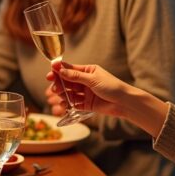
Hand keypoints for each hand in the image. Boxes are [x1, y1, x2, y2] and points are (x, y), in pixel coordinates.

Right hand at [47, 61, 170, 137]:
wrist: (124, 103)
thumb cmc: (112, 87)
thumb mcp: (93, 79)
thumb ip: (76, 76)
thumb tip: (60, 70)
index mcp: (88, 71)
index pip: (70, 69)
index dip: (59, 71)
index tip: (50, 74)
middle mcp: (85, 81)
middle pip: (67, 82)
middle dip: (60, 84)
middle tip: (55, 88)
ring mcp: (85, 93)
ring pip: (69, 93)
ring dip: (63, 95)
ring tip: (60, 97)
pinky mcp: (86, 104)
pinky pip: (74, 103)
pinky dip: (68, 104)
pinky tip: (64, 105)